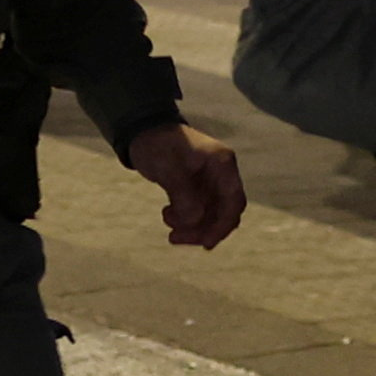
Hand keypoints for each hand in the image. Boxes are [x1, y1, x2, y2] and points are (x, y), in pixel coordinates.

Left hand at [126, 121, 244, 249]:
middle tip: (175, 238)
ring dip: (191, 226)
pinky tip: (168, 216)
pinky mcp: (197, 187)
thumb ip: (183, 195)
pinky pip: (197, 210)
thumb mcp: (169, 169)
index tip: (206, 243)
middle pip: (223, 212)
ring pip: (209, 214)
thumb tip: (195, 220)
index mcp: (222, 164)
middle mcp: (221, 173)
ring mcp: (210, 181)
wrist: (142, 131)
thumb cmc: (158, 144)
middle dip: (202, 229)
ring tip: (168, 224)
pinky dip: (185, 218)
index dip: (223, 226)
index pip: (234, 202)